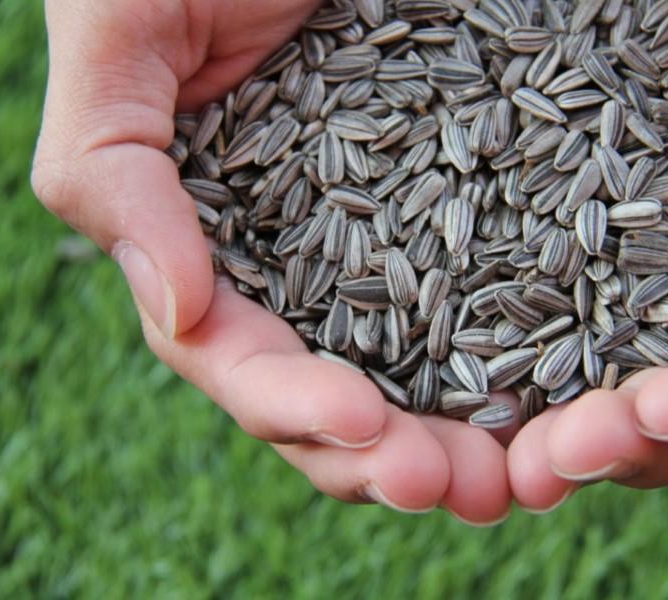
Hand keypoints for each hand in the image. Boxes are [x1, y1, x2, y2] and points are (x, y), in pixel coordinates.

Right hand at [31, 0, 515, 524]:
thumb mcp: (119, 50)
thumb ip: (116, 177)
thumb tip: (179, 314)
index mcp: (208, 252)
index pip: (239, 361)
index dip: (293, 407)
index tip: (366, 424)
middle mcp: (289, 268)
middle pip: (329, 396)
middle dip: (387, 456)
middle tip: (464, 487)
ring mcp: (369, 246)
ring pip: (408, 370)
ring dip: (456, 435)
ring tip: (518, 475)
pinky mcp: (438, 214)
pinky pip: (475, 296)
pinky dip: (506, 353)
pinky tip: (552, 389)